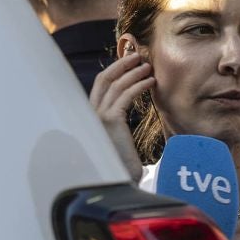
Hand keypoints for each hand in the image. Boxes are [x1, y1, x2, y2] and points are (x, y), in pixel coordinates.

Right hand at [87, 51, 149, 180]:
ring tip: (149, 67)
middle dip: (121, 64)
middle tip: (138, 56)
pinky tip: (151, 82)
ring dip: (134, 72)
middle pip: (104, 79)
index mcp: (88, 117)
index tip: (129, 62)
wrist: (119, 183)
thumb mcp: (114, 138)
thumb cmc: (120, 164)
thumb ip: (114, 121)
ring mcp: (97, 117)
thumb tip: (123, 106)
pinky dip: (139, 85)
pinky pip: (126, 95)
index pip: (99, 86)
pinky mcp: (110, 121)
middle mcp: (89, 114)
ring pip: (116, 85)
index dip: (113, 70)